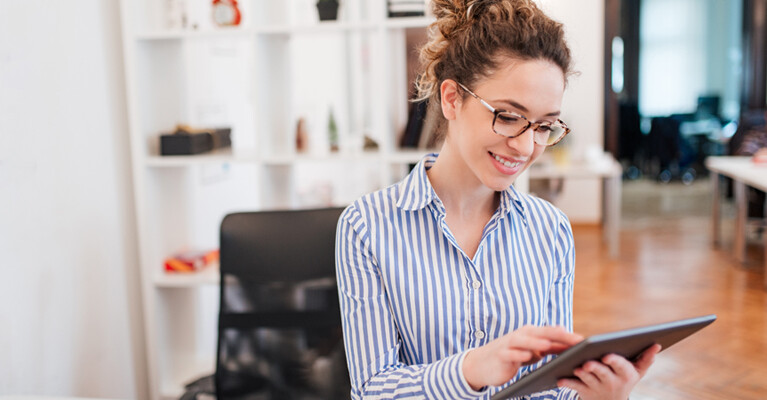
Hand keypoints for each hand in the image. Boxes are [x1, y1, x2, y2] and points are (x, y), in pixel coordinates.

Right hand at [462, 325, 582, 389]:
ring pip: (524, 341)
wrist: (484, 364)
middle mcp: (521, 336)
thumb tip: (566, 334)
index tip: (584, 341)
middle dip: (558, 336)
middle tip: (574, 340)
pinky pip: (509, 353)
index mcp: (531, 334)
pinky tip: (526, 356)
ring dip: (536, 342)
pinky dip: (517, 354)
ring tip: (548, 344)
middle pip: (541, 333)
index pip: (552, 333)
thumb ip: (548, 344)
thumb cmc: (512, 356)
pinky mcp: (500, 355)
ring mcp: (509, 344)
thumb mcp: (532, 350)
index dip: (567, 336)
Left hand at [557, 344, 661, 399]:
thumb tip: (657, 344)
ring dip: (581, 374)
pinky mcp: (585, 392)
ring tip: (575, 367)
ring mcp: (598, 388)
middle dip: (595, 368)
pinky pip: (575, 387)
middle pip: (603, 373)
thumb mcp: (637, 371)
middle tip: (586, 363)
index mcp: (626, 374)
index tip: (607, 356)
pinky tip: (560, 378)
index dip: (614, 361)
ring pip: (588, 379)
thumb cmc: (624, 379)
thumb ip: (646, 358)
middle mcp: (613, 382)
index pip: (621, 366)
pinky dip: (567, 383)